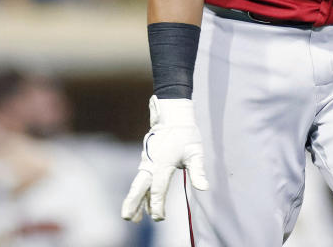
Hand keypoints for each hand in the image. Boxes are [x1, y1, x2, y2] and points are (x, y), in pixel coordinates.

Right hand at [121, 95, 208, 221]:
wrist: (172, 114)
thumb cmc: (186, 134)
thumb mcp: (195, 152)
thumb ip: (198, 171)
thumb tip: (204, 188)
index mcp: (163, 164)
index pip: (158, 189)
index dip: (158, 205)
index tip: (159, 219)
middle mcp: (151, 164)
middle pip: (140, 187)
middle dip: (133, 203)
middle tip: (128, 218)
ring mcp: (147, 161)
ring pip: (139, 184)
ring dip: (135, 200)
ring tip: (131, 217)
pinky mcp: (147, 160)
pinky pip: (142, 178)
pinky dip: (141, 191)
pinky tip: (141, 203)